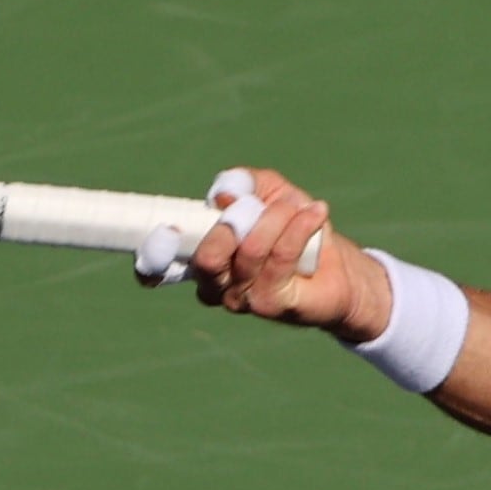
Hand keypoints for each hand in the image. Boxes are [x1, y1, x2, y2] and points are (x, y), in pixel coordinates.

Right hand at [170, 168, 382, 336]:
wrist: (337, 267)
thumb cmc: (294, 227)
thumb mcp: (269, 192)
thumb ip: (244, 184)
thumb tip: (224, 196)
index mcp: (202, 256)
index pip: (159, 268)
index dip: (153, 257)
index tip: (166, 233)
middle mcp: (214, 284)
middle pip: (206, 258)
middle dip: (232, 225)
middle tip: (255, 208)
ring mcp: (241, 299)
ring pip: (249, 252)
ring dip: (276, 219)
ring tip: (298, 206)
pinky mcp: (271, 305)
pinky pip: (279, 258)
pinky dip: (298, 227)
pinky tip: (315, 212)